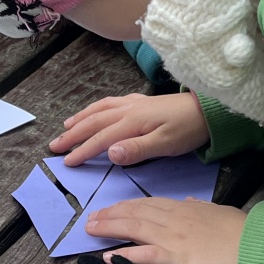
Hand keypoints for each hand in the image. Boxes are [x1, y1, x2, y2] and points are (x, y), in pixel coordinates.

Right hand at [52, 92, 208, 166]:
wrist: (208, 109)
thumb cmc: (189, 129)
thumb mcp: (165, 144)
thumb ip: (137, 149)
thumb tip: (109, 152)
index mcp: (131, 122)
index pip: (100, 139)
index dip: (82, 151)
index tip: (67, 162)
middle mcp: (128, 110)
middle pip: (93, 122)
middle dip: (73, 134)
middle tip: (55, 146)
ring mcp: (134, 103)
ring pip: (99, 110)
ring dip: (81, 118)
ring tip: (66, 126)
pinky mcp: (142, 101)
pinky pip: (111, 102)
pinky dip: (97, 107)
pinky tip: (95, 111)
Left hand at [87, 197, 245, 263]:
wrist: (256, 247)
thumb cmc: (242, 231)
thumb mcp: (219, 212)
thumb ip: (200, 208)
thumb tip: (188, 202)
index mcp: (185, 208)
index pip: (149, 204)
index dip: (126, 206)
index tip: (110, 208)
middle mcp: (175, 220)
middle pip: (136, 214)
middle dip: (111, 215)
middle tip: (91, 218)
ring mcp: (174, 239)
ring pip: (135, 229)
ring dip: (110, 228)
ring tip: (91, 230)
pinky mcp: (177, 259)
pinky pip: (146, 255)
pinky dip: (125, 255)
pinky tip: (109, 256)